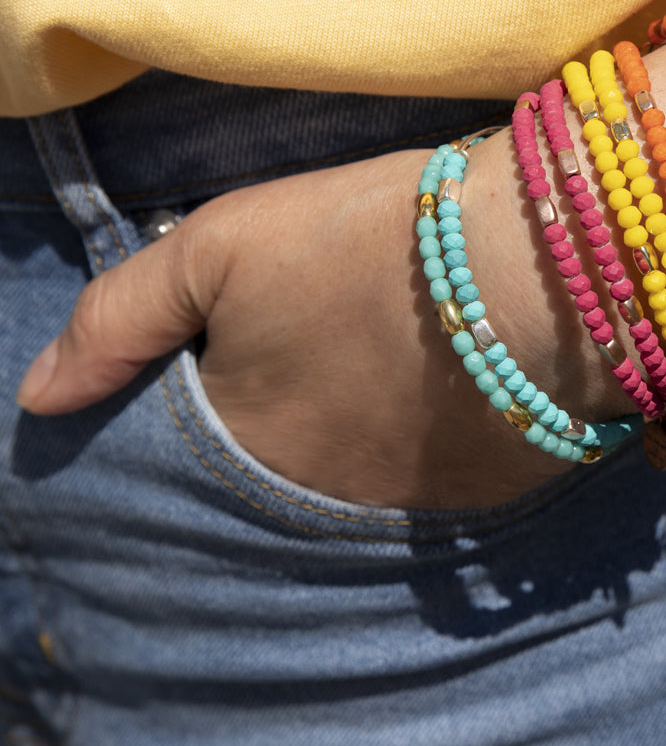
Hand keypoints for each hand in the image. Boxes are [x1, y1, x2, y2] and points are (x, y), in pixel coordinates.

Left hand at [15, 148, 576, 508]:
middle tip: (322, 353)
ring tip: (384, 361)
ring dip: (354, 433)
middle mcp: (315, 496)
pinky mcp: (481, 495)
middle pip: (271, 471)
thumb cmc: (371, 241)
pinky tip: (444, 383)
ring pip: (351, 478)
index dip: (204, 395)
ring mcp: (404, 504)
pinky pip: (429, 480)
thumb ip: (119, 319)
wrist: (536, 265)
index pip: (184, 454)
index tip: (239, 352)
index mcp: (242, 439)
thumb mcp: (223, 248)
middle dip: (279, 422)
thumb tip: (38, 396)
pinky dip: (423, 440)